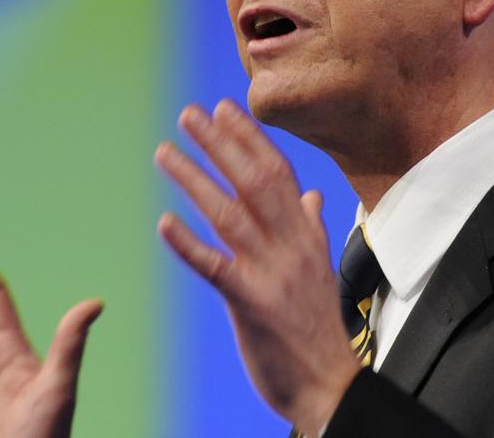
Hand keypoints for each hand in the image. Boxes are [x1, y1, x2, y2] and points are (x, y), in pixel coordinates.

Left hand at [154, 100, 358, 435]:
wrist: (329, 386)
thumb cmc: (317, 326)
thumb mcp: (321, 269)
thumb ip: (311, 228)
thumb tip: (312, 195)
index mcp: (306, 235)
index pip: (279, 172)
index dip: (249, 138)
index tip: (223, 107)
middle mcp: (291, 246)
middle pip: (254, 182)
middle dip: (220, 144)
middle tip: (188, 114)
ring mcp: (270, 274)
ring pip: (229, 214)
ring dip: (194, 179)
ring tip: (164, 152)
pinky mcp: (249, 304)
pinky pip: (214, 267)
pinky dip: (188, 243)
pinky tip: (163, 222)